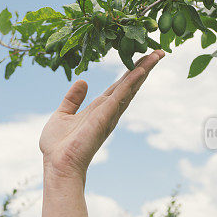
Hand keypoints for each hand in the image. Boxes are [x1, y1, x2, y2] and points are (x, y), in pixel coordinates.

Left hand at [39, 50, 164, 178]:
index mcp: (99, 109)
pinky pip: (121, 95)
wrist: (57, 165)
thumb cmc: (58, 146)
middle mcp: (108, 111)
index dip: (130, 72)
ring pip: (130, 87)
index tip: (142, 57)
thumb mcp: (62, 115)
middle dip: (144, 68)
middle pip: (130, 85)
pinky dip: (131, 82)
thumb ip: (73, 99)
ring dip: (143, 70)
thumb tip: (83, 81)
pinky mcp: (105, 116)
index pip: (119, 86)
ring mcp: (108, 114)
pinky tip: (141, 69)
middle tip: (159, 51)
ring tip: (157, 54)